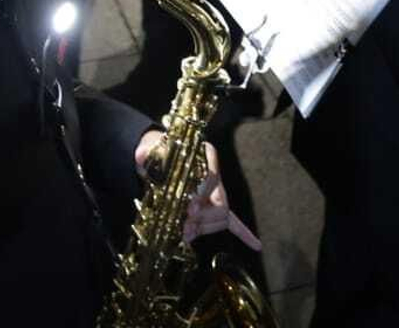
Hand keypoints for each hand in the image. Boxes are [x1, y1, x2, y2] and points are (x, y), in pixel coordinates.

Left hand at [133, 133, 261, 250]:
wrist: (157, 158)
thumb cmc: (156, 154)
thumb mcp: (149, 152)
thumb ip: (146, 155)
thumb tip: (142, 157)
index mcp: (204, 156)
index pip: (212, 177)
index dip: (202, 195)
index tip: (189, 210)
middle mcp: (214, 173)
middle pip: (221, 202)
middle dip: (203, 218)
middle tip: (184, 225)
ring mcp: (217, 191)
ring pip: (222, 217)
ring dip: (204, 229)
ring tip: (185, 233)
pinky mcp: (213, 206)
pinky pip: (233, 221)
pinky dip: (243, 233)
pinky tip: (256, 245)